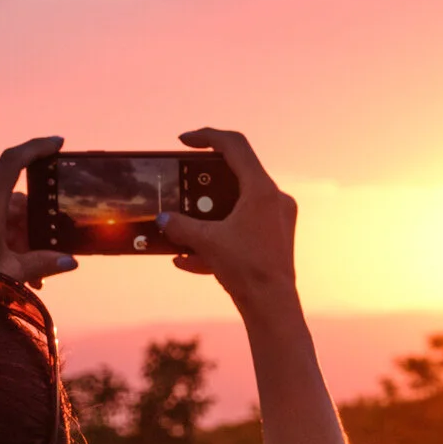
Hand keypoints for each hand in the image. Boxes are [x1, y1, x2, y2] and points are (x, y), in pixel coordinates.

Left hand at [0, 136, 79, 286]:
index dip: (35, 148)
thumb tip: (71, 261)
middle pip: (14, 204)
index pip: (11, 164)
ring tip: (37, 275)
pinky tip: (21, 274)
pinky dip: (8, 246)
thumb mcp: (14, 275)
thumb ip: (43, 263)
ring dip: (23, 242)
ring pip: (4, 220)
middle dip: (35, 226)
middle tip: (51, 253)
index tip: (57, 143)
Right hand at [158, 128, 297, 308]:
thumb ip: (181, 226)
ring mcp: (278, 219)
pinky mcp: (276, 239)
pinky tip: (190, 260)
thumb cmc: (246, 270)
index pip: (234, 145)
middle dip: (204, 183)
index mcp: (262, 189)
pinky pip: (243, 228)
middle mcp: (275, 198)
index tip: (184, 140)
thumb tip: (164, 219)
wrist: (273, 307)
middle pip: (236, 174)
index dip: (207, 136)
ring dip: (209, 214)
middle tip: (183, 186)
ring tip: (185, 229)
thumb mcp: (206, 243)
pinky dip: (220, 236)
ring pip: (238, 204)